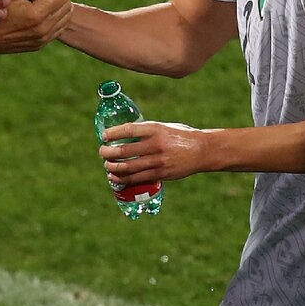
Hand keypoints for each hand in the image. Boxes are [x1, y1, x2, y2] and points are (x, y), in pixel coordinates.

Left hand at [98, 121, 212, 184]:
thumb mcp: (163, 127)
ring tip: (107, 165)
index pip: (128, 130)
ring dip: (113, 168)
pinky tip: (115, 177)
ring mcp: (158, 161)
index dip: (113, 133)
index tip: (104, 136)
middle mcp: (155, 145)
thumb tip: (123, 135)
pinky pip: (137, 178)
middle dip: (108, 153)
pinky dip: (123, 178)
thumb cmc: (180, 136)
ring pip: (128, 167)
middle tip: (102, 152)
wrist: (202, 150)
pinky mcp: (161, 173)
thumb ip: (145, 131)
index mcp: (155, 129)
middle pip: (124, 151)